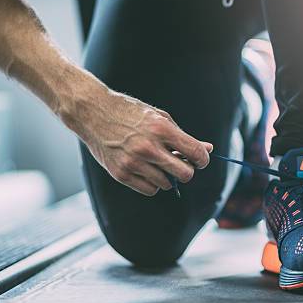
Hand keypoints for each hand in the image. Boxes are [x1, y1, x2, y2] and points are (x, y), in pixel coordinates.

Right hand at [64, 86, 211, 195]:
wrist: (93, 113)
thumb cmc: (130, 113)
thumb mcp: (160, 118)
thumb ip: (184, 137)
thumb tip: (208, 149)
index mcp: (161, 129)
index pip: (195, 152)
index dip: (203, 159)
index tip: (200, 159)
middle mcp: (148, 147)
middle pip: (185, 174)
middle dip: (187, 170)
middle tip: (181, 163)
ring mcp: (133, 162)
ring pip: (167, 184)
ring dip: (168, 176)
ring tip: (159, 162)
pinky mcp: (120, 174)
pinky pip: (150, 190)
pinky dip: (153, 183)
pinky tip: (148, 170)